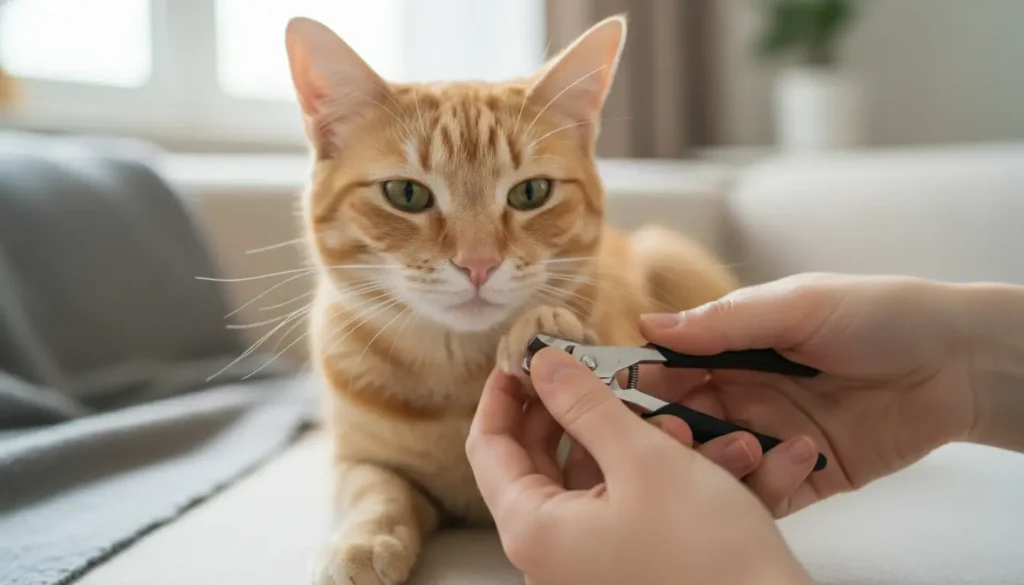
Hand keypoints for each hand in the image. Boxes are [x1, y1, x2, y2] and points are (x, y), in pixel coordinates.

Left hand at [466, 348, 811, 584]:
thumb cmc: (709, 553)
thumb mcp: (644, 459)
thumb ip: (585, 404)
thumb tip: (542, 363)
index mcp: (534, 530)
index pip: (488, 446)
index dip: (503, 391)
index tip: (524, 352)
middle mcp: (551, 554)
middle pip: (541, 459)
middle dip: (580, 410)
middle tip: (604, 370)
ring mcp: (587, 565)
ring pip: (594, 478)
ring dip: (634, 440)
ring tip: (685, 421)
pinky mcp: (626, 567)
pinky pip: (627, 506)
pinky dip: (659, 475)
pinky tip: (713, 455)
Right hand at [636, 272, 977, 516]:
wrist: (956, 360)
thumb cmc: (880, 315)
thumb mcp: (796, 306)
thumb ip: (722, 323)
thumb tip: (649, 326)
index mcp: (735, 350)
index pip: (671, 371)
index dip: (646, 384)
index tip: (629, 396)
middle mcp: (746, 394)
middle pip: (684, 423)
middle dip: (672, 433)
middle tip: (677, 434)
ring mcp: (774, 436)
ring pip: (718, 463)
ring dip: (718, 462)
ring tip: (746, 446)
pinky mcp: (805, 474)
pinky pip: (767, 494)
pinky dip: (766, 487)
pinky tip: (797, 458)